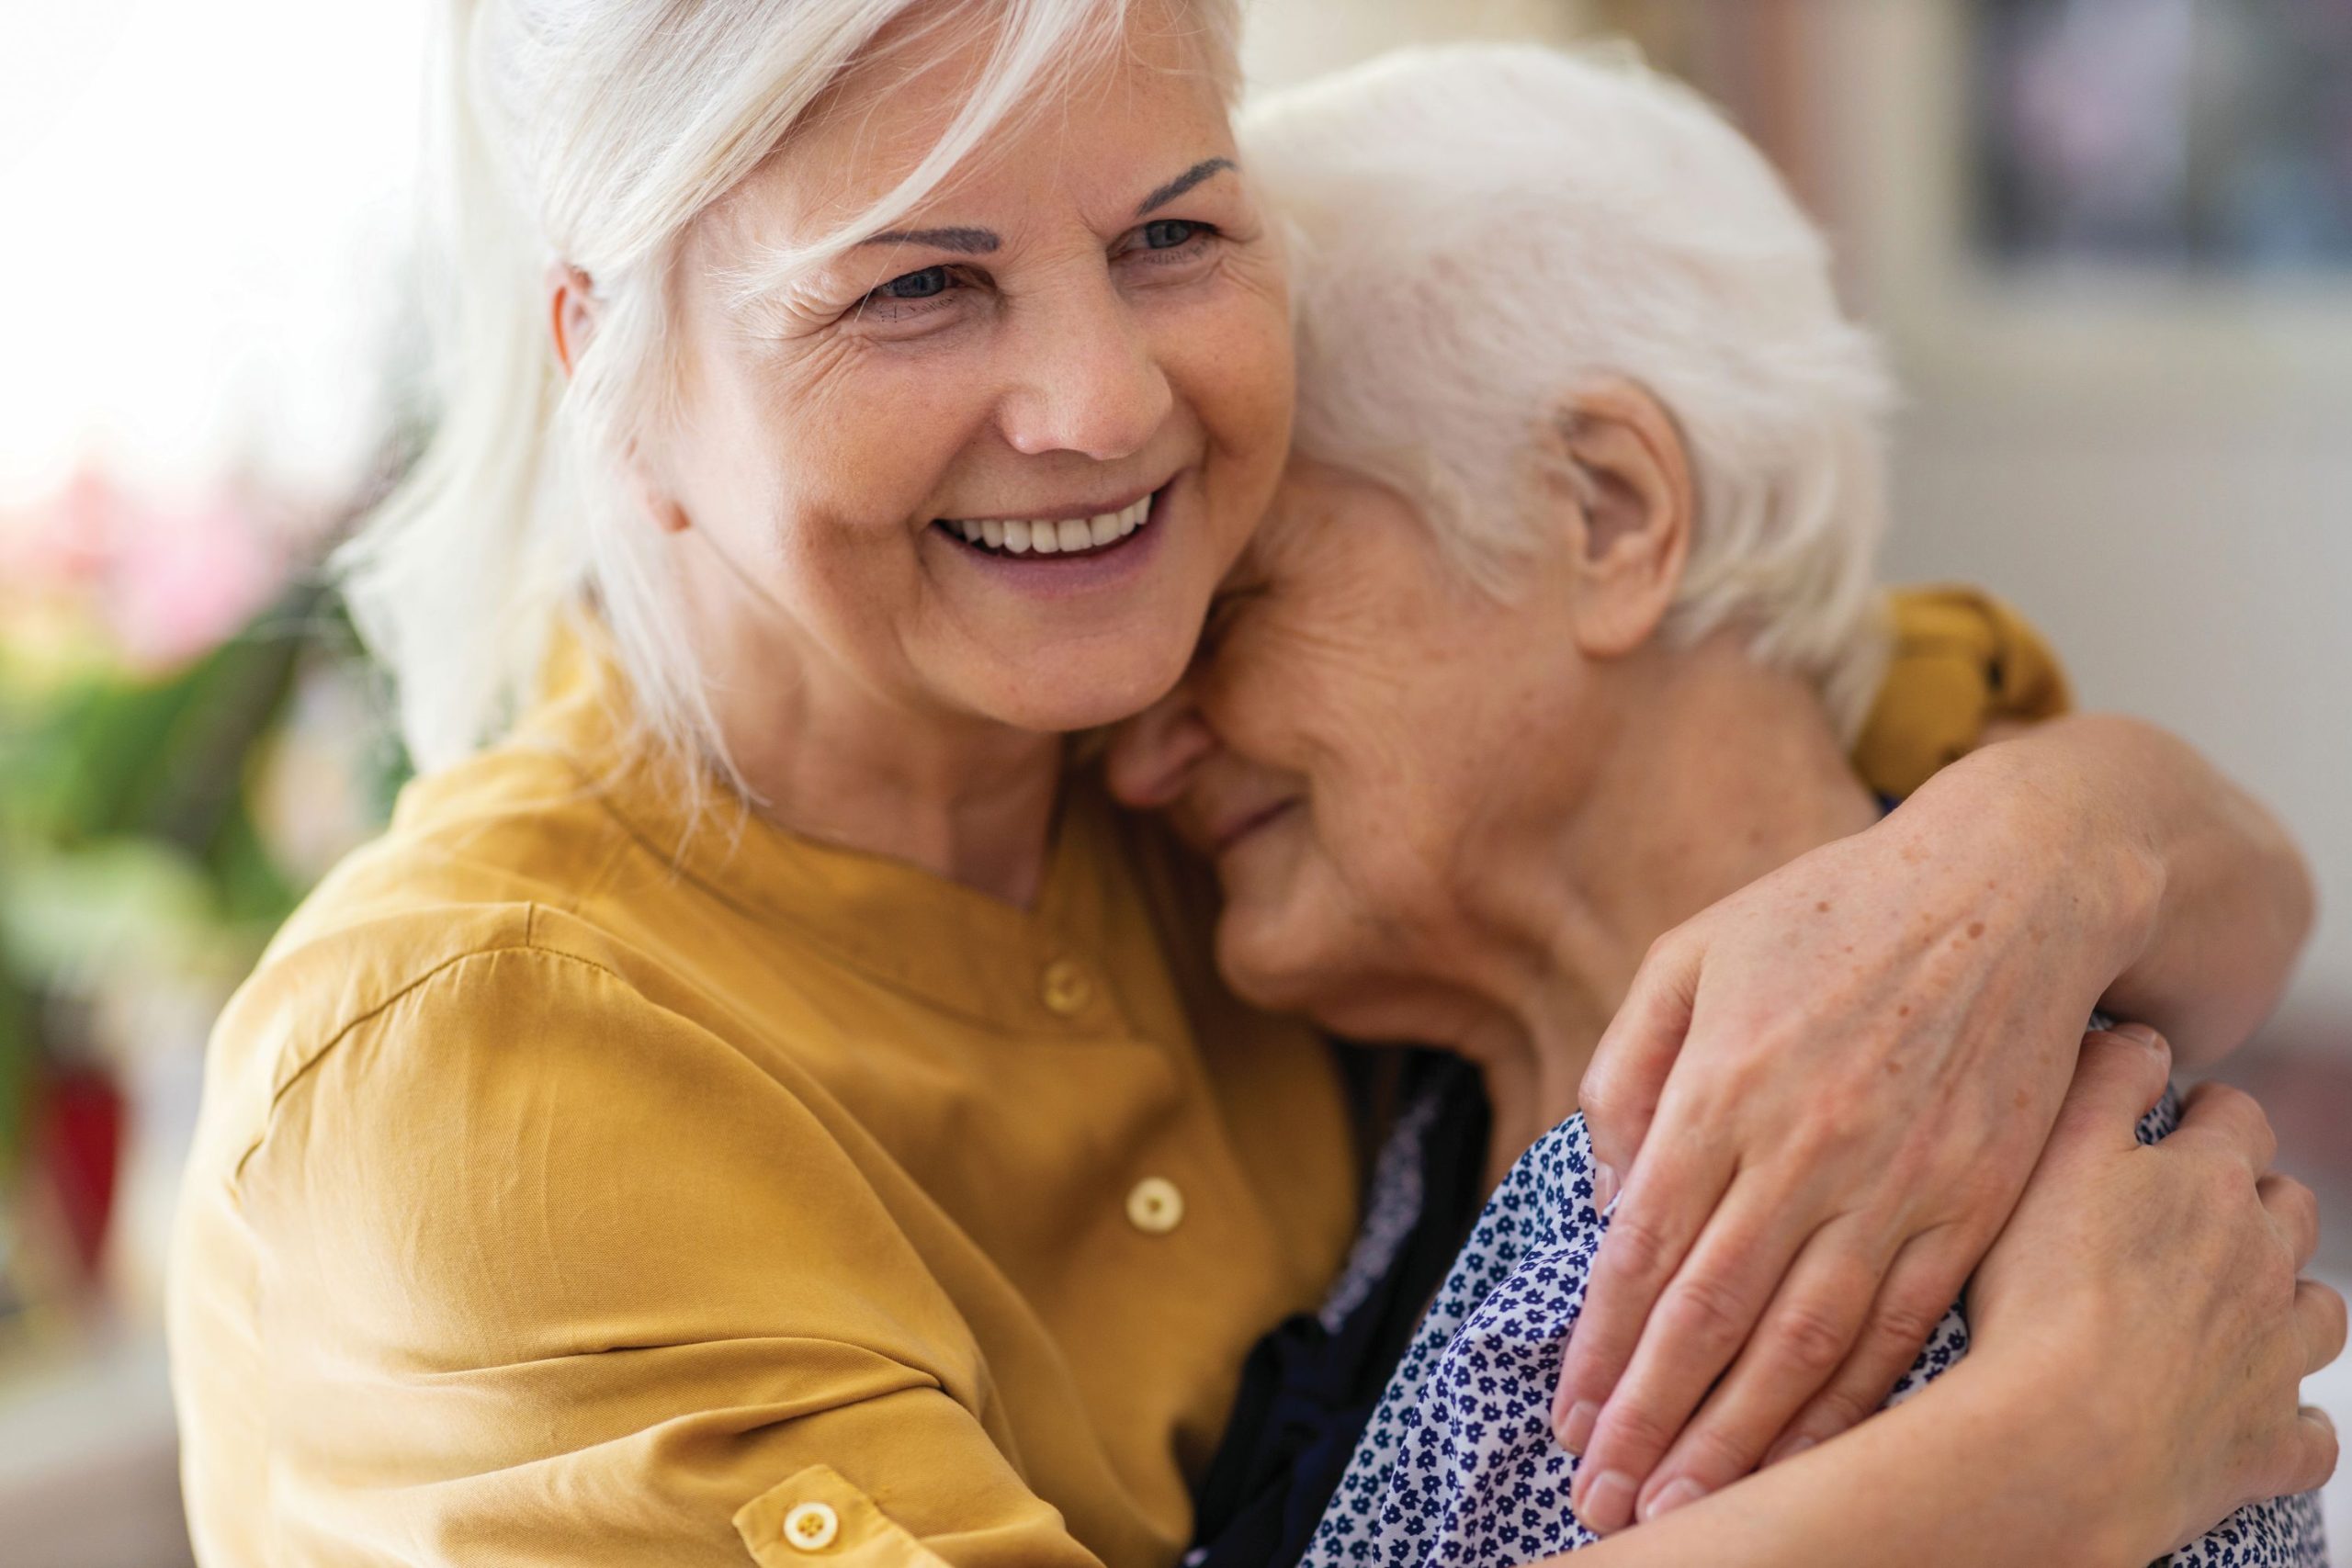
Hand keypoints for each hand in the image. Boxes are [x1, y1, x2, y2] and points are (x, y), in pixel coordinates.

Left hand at [1557, 785, 2152, 1532]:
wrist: (2009, 889)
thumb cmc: (1826, 915)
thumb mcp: (1687, 955)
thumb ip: (1627, 1071)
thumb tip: (1604, 1193)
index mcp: (1718, 1088)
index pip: (1641, 1254)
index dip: (1601, 1352)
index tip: (1569, 1423)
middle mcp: (1800, 1149)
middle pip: (1710, 1320)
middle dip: (1650, 1425)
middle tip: (1606, 1505)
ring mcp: (1895, 1183)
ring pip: (1803, 1346)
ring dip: (1740, 1441)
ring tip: (1686, 1511)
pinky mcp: (1973, 1204)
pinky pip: (1903, 1329)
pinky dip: (1851, 1407)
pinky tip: (1808, 1460)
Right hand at [1968, 1028, 2341, 1557]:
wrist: (2064, 1441)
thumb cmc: (2040, 1294)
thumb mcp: (2049, 1157)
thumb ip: (2101, 1081)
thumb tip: (2144, 1034)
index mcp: (2210, 1185)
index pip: (2238, 1119)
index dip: (2209, 1113)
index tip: (2175, 1122)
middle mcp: (2264, 1262)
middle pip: (2290, 1209)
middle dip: (2255, 1201)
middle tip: (2190, 1213)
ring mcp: (2275, 1357)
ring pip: (2319, 1312)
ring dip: (2287, 1302)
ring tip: (2230, 1307)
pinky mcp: (2268, 1443)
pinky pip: (2307, 1430)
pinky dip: (2286, 1416)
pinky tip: (2245, 1411)